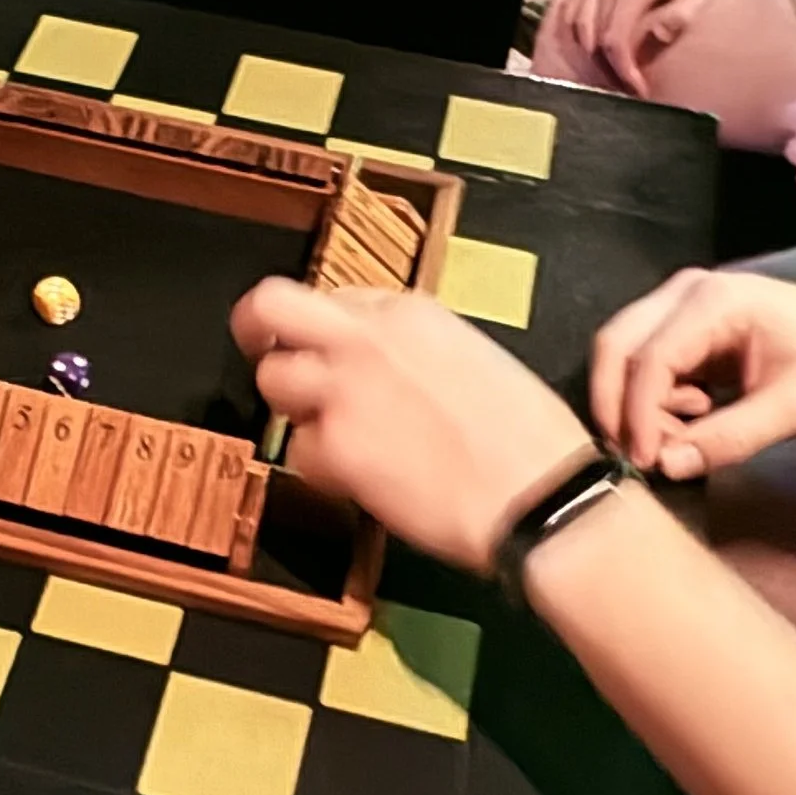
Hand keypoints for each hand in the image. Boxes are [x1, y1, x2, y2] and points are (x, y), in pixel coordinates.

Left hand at [233, 283, 590, 572]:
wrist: (540, 496)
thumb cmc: (530, 443)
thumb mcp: (478, 362)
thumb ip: (418, 354)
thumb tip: (391, 372)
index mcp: (413, 312)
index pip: (338, 298)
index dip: (331, 329)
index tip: (336, 351)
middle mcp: (368, 339)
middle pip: (270, 306)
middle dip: (255, 326)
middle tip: (260, 348)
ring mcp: (344, 389)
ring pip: (272, 381)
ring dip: (294, 410)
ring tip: (334, 437)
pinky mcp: (334, 446)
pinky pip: (297, 452)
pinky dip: (321, 470)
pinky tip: (362, 480)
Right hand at [536, 0, 734, 91]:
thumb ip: (682, 14)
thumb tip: (657, 38)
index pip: (615, 41)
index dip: (623, 71)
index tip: (639, 90)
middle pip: (593, 38)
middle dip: (608, 68)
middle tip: (629, 87)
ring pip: (578, 22)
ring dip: (590, 51)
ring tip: (613, 69)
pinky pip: (572, 1)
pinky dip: (575, 25)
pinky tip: (588, 41)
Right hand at [590, 267, 795, 479]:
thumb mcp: (795, 409)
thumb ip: (731, 438)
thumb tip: (667, 467)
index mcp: (716, 301)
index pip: (650, 358)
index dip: (638, 414)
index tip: (646, 463)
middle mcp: (685, 291)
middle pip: (615, 344)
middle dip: (615, 406)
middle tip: (637, 456)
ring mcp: (678, 302)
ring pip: (620, 352)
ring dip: (632, 404)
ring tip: (678, 438)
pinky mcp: (679, 321)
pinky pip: (640, 359)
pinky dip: (648, 397)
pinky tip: (690, 417)